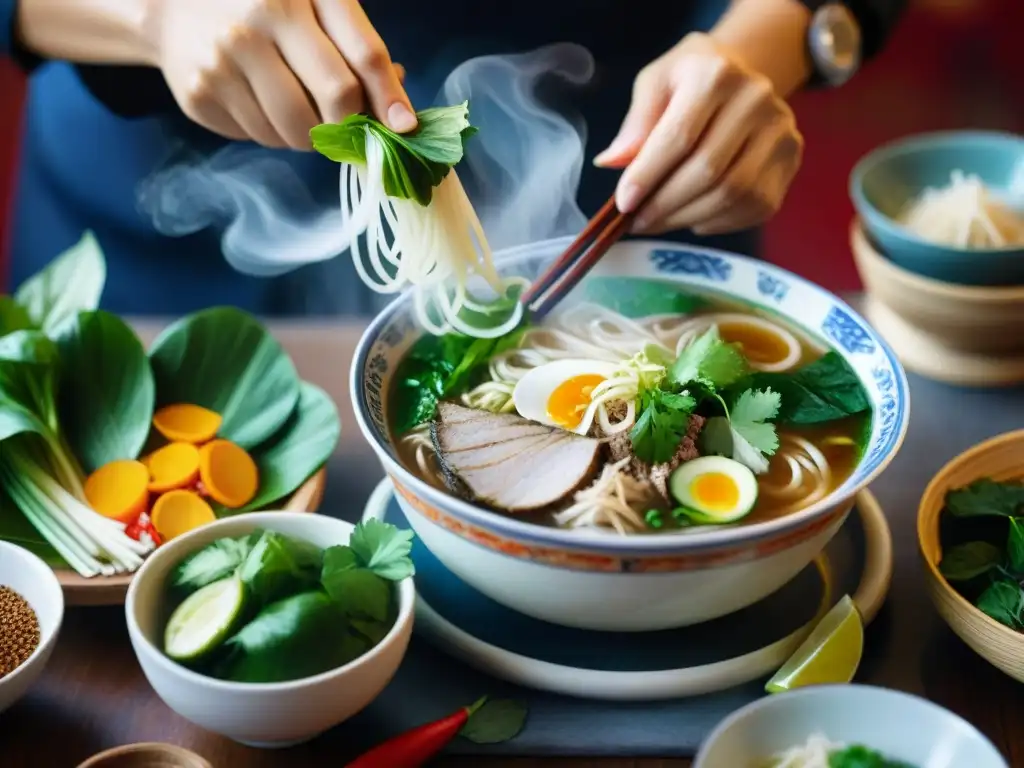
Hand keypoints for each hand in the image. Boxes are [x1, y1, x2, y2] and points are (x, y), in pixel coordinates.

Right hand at [147, 0, 413, 149]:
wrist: (171, 3)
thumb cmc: (263, 4)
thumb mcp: (313, 4)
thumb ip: (356, 46)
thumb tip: (398, 111)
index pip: (362, 57)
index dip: (389, 99)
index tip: (404, 128)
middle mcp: (258, 22)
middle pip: (334, 101)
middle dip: (349, 123)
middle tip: (345, 123)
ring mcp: (224, 60)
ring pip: (295, 131)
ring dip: (309, 134)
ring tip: (297, 106)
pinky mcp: (201, 94)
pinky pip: (259, 137)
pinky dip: (272, 132)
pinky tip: (259, 102)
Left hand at [595, 33, 803, 235]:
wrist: (742, 75)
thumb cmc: (689, 81)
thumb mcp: (655, 84)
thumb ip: (634, 124)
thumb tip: (612, 163)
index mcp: (716, 75)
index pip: (679, 136)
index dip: (647, 176)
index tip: (623, 204)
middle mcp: (757, 100)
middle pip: (707, 171)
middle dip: (665, 205)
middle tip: (637, 222)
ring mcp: (781, 132)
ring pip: (732, 195)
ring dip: (688, 217)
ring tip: (659, 221)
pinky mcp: (790, 162)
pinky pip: (753, 208)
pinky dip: (717, 222)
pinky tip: (694, 215)